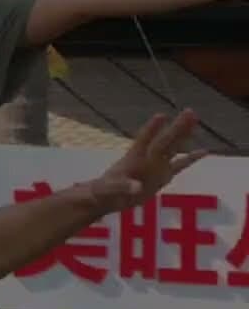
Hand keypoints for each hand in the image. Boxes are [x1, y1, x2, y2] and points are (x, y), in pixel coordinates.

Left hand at [87, 109, 207, 213]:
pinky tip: (204, 151)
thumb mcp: (111, 189)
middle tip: (190, 111)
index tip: (161, 115)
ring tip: (195, 120)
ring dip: (184, 135)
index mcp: (133, 159)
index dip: (151, 129)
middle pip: (164, 140)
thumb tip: (136, 187)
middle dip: (177, 127)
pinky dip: (191, 159)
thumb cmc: (104, 191)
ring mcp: (155, 166)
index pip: (144, 140)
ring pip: (173, 147)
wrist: (107, 197)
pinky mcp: (162, 176)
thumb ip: (123, 187)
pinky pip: (180, 166)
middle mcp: (147, 158)